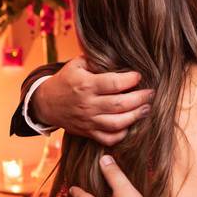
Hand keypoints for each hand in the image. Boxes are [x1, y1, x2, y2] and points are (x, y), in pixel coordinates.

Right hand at [31, 56, 153, 144]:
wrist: (46, 103)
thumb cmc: (65, 81)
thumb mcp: (76, 64)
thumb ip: (97, 61)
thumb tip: (120, 57)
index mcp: (86, 85)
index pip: (114, 83)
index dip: (131, 80)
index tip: (139, 76)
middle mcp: (88, 104)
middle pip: (120, 104)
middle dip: (140, 98)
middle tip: (151, 93)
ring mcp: (89, 121)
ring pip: (118, 123)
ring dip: (136, 116)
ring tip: (146, 108)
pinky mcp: (88, 132)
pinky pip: (109, 138)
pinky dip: (122, 134)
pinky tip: (129, 125)